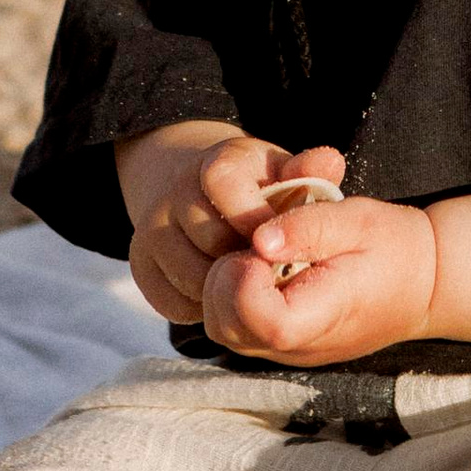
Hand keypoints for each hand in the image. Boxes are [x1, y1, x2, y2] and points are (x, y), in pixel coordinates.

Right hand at [116, 126, 347, 324]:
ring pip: (189, 273)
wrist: (212, 204)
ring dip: (225, 287)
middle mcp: (176, 190)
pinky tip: (224, 295)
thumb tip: (329, 165)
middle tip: (269, 270)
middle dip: (244, 258)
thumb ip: (311, 172)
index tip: (276, 239)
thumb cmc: (265, 196)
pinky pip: (170, 301)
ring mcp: (153, 228)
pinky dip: (201, 308)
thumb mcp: (290, 176)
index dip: (253, 214)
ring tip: (250, 285)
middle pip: (208, 235)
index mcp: (217, 162)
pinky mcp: (141, 265)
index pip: (221, 179)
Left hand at [200, 191, 440, 365]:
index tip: (260, 244)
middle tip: (255, 244)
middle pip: (226, 327)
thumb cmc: (394, 249)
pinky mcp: (279, 346)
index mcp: (322, 318)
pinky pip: (233, 327)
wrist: (422, 286)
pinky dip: (231, 295)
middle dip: (225, 277)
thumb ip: (309, 227)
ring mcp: (285, 353)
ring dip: (224, 285)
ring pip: (222, 328)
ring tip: (258, 254)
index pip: (262, 320)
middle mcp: (297, 347)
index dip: (245, 280)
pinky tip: (260, 268)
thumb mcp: (359, 221)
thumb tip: (259, 239)